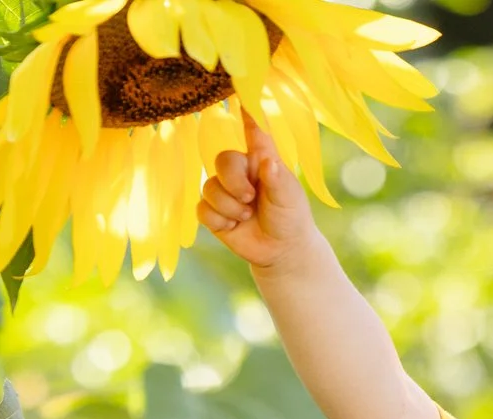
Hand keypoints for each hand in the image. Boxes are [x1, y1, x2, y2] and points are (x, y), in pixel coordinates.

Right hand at [197, 115, 316, 270]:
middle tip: (249, 199)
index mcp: (261, 160)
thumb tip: (267, 161)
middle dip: (233, 183)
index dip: (246, 112)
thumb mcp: (289, 198)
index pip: (253, 132)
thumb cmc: (290, 217)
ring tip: (246, 216)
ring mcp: (224, 191)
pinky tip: (233, 227)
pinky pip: (202, 209)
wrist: (280, 251)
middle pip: (222, 161)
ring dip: (229, 207)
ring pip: (210, 188)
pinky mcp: (214, 212)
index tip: (241, 94)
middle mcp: (240, 171)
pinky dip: (218, 221)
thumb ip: (277, 179)